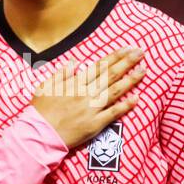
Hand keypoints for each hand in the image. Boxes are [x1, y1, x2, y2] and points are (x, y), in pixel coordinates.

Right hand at [30, 47, 144, 149]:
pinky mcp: (95, 125)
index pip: (99, 66)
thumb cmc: (41, 111)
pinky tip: (137, 98)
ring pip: (115, 92)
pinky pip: (113, 114)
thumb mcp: (45, 86)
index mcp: (75, 83)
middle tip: (141, 53)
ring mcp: (92, 109)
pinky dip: (125, 106)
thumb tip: (74, 62)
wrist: (39, 135)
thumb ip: (61, 73)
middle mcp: (86, 93)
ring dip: (130, 80)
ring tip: (143, 71)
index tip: (127, 48)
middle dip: (127, 62)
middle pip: (110, 75)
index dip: (114, 56)